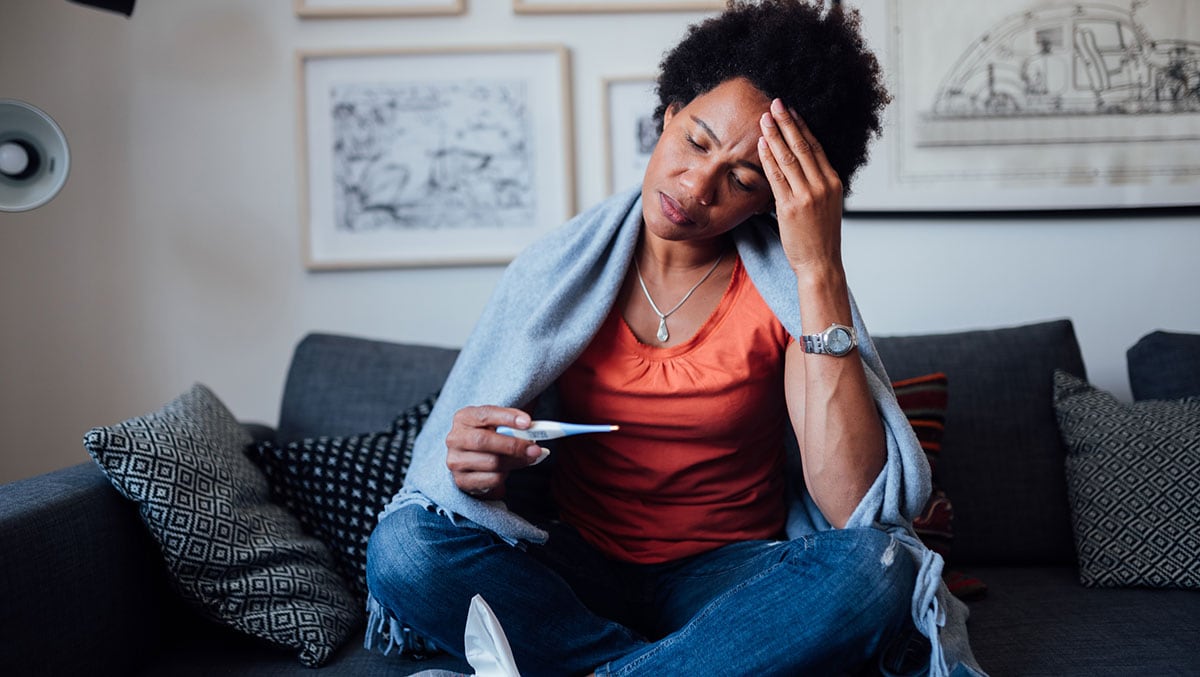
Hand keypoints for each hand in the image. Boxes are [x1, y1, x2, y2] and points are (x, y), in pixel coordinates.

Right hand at [445, 405, 545, 499]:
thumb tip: (536, 428)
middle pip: (484, 441)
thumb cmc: (491, 438)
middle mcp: (455, 438)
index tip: (528, 423)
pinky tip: (508, 470)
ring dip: (515, 462)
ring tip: (527, 459)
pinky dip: (505, 475)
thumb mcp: (499, 425)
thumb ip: (514, 424)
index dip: (507, 418)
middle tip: (535, 449)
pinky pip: (491, 479)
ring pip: (491, 462)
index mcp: (464, 417)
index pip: (485, 414)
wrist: (475, 462)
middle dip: (513, 445)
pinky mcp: (462, 481)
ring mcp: (455, 460)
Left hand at [757, 98, 844, 274]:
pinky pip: (777, 177)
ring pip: (789, 158)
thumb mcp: (826, 206)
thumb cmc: (819, 238)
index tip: (792, 111)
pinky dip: (768, 158)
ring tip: (764, 118)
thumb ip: (817, 186)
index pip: (816, 147)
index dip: (802, 127)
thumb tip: (802, 169)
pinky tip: (761, 144)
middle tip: (776, 104)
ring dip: (775, 136)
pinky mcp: (790, 207)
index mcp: (833, 182)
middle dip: (787, 123)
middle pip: (803, 147)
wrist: (820, 264)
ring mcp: (807, 196)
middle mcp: (823, 186)